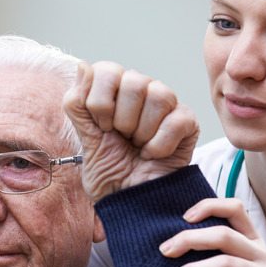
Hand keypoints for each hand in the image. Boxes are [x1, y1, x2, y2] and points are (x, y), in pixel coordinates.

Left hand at [63, 61, 199, 201]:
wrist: (131, 201)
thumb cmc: (109, 170)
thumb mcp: (84, 138)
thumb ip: (77, 103)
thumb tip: (82, 65)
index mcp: (113, 90)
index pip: (106, 70)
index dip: (100, 101)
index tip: (102, 127)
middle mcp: (141, 90)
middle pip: (133, 81)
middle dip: (121, 119)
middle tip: (122, 138)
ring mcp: (167, 104)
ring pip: (158, 95)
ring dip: (142, 131)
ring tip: (138, 146)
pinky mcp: (188, 122)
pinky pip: (175, 121)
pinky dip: (159, 145)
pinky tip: (152, 154)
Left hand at [159, 198, 265, 266]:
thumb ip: (212, 253)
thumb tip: (169, 243)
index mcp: (252, 241)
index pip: (235, 209)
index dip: (209, 206)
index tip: (183, 217)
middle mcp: (264, 254)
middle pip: (224, 236)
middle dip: (189, 241)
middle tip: (164, 252)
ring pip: (227, 265)